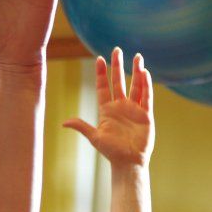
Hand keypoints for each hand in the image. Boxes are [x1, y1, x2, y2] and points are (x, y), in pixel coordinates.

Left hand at [64, 49, 153, 169]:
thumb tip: (64, 123)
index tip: (100, 58)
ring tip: (137, 57)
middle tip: (118, 50)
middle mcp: (120, 106)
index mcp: (106, 109)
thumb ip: (82, 127)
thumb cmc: (111, 151)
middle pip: (119, 81)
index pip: (103, 87)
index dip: (102, 73)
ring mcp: (134, 109)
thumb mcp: (95, 137)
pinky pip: (147, 96)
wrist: (128, 161)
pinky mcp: (146, 114)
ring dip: (136, 71)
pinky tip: (145, 73)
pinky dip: (146, 85)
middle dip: (118, 66)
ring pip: (136, 86)